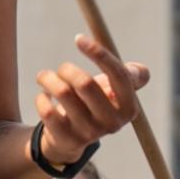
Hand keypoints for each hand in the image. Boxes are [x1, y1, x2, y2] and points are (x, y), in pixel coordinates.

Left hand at [33, 33, 151, 166]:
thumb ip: (130, 75)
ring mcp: (89, 133)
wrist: (73, 139)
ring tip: (44, 77)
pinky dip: (41, 96)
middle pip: (85, 83)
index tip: (78, 38)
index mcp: (128, 108)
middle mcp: (112, 123)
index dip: (98, 53)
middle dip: (67, 68)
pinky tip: (44, 96)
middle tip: (61, 68)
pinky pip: (47, 110)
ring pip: (62, 93)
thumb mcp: (116, 89)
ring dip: (49, 78)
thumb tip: (138, 71)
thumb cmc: (95, 103)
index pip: (118, 75)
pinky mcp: (67, 140)